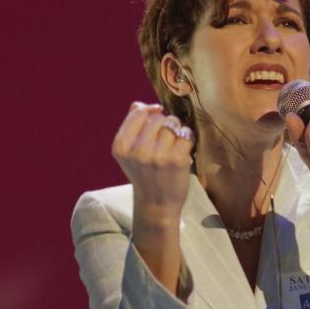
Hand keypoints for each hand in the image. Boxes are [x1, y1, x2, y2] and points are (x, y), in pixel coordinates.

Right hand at [112, 102, 194, 222]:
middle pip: (158, 118)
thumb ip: (132, 124)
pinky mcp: (177, 159)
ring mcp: (158, 155)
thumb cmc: (144, 172)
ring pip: (173, 123)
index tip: (153, 127)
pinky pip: (187, 133)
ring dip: (177, 131)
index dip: (149, 115)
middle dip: (164, 125)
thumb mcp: (128, 151)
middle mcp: (137, 150)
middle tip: (163, 143)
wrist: (156, 202)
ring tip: (172, 147)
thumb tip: (145, 106)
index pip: (139, 112)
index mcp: (121, 145)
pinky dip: (188, 139)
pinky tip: (183, 150)